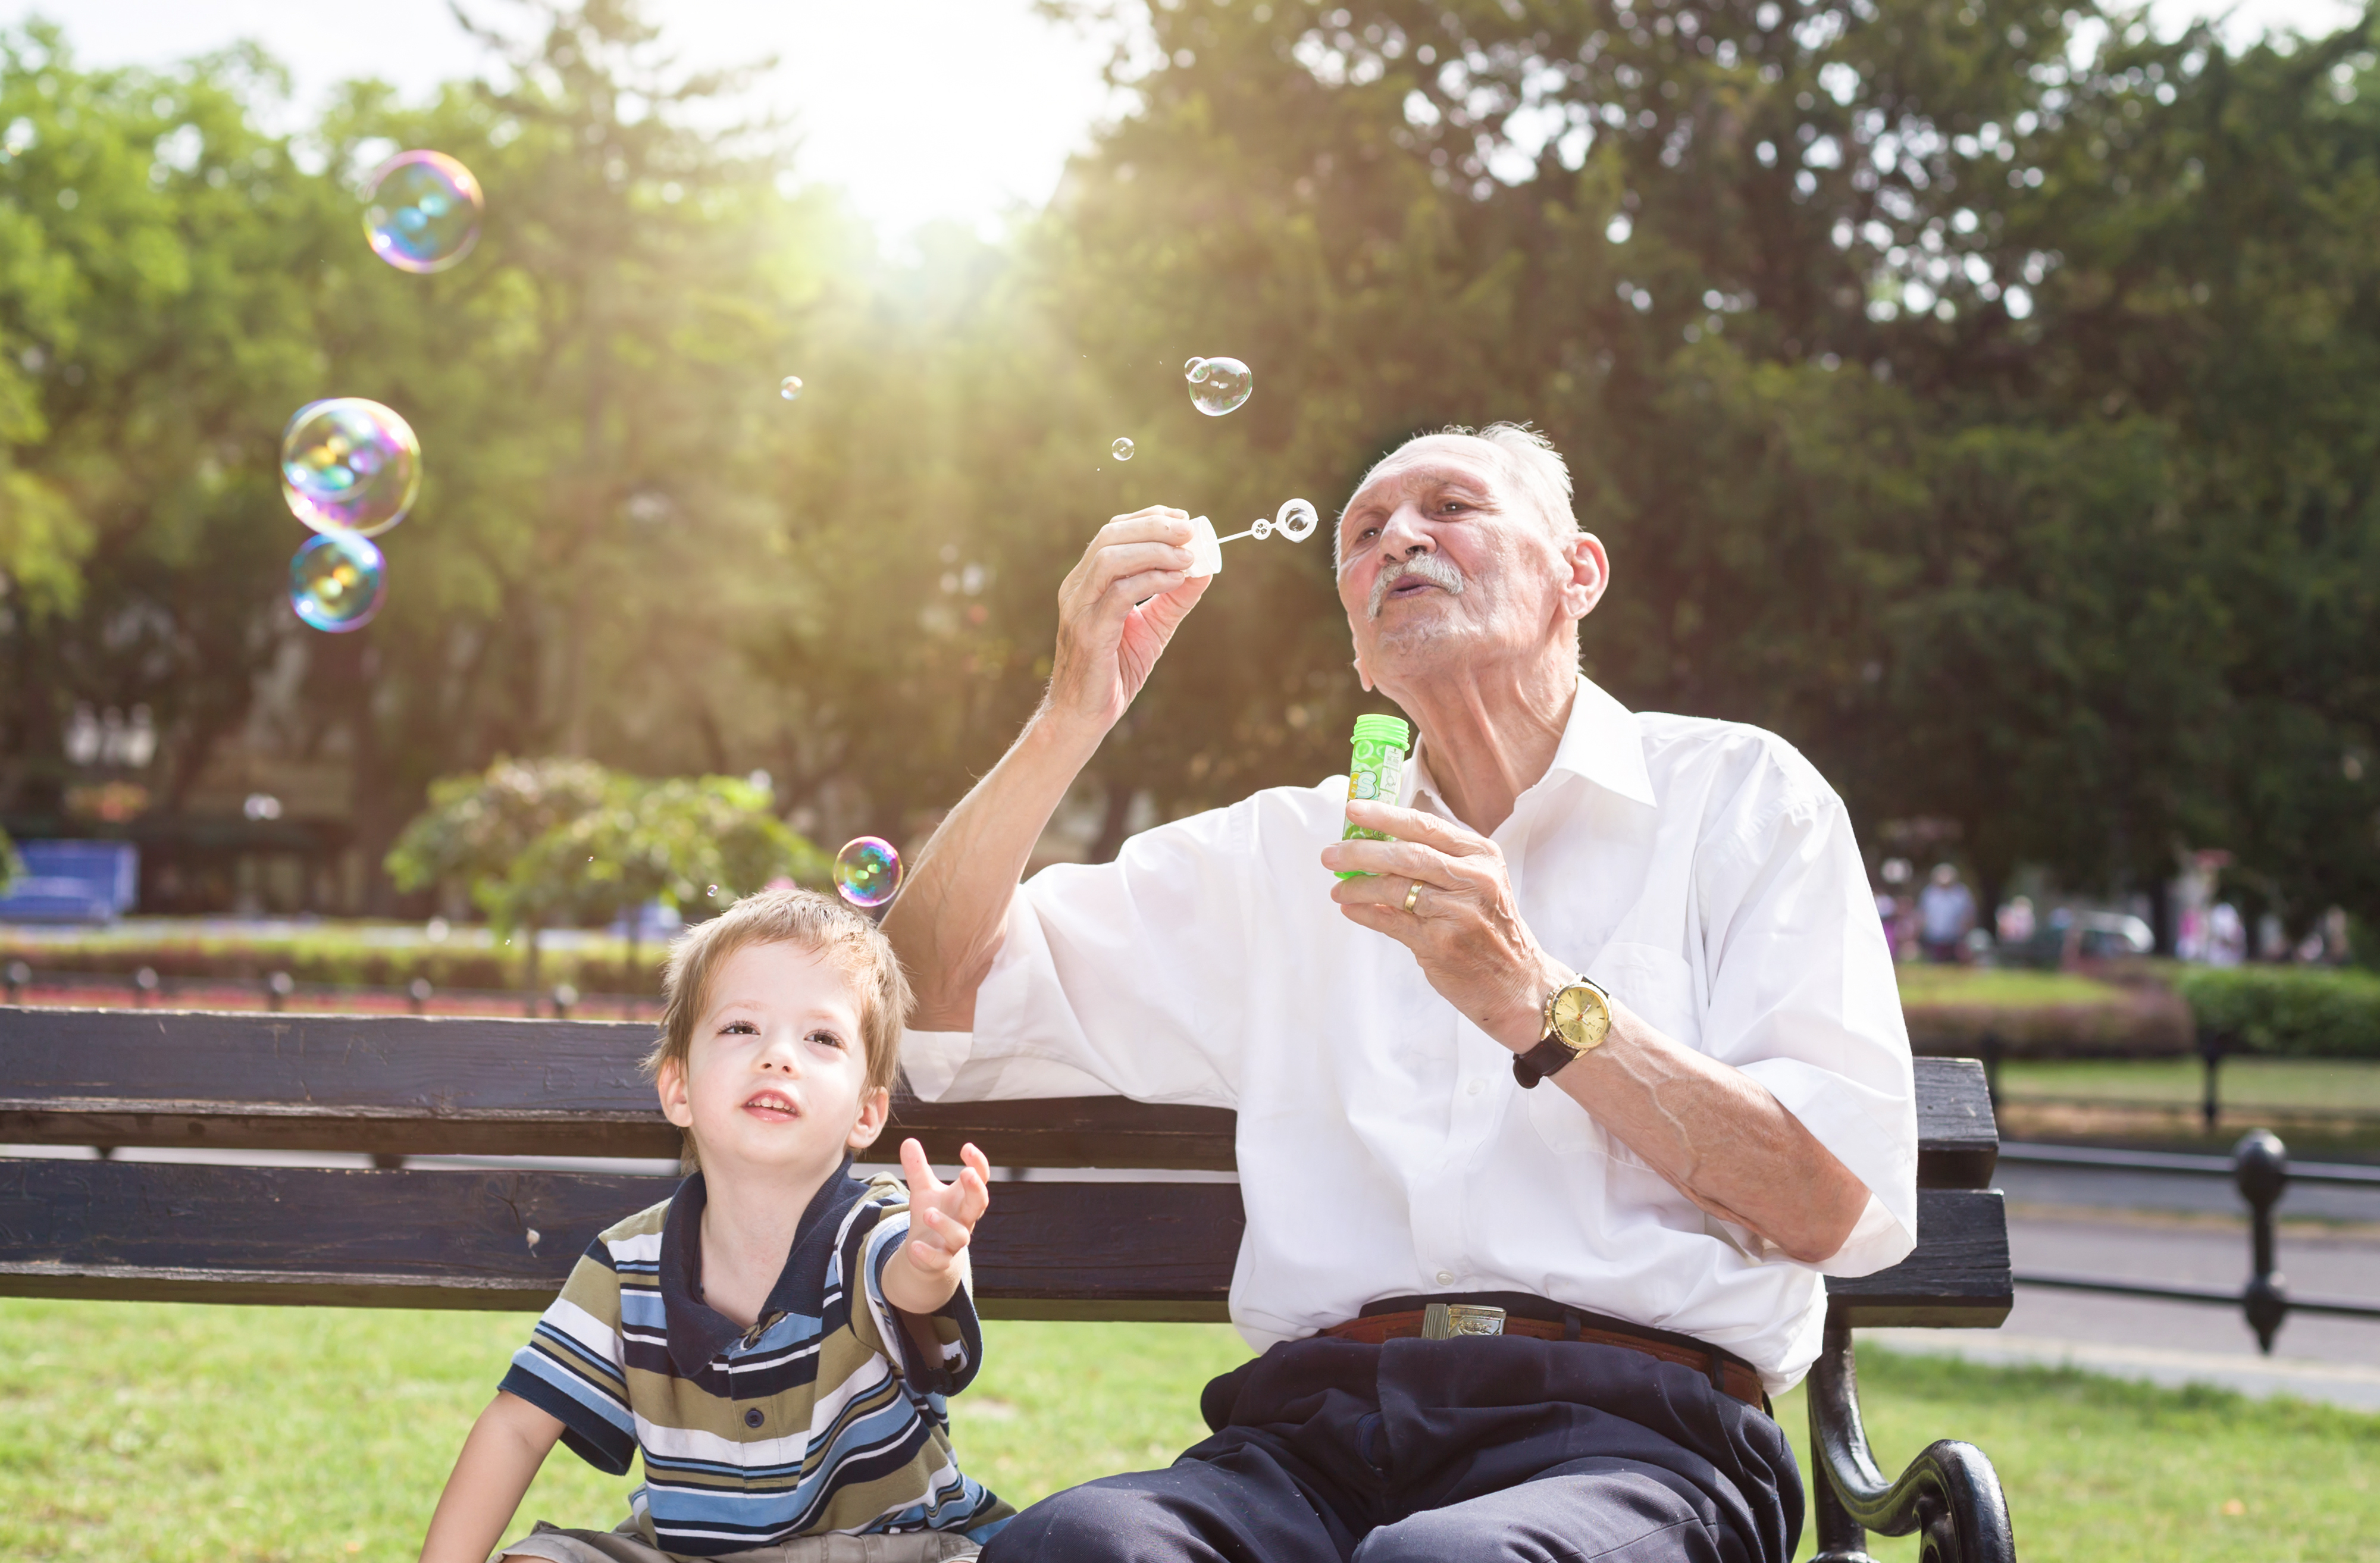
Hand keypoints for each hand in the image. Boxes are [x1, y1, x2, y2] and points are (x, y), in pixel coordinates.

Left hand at [880, 1138, 991, 1314]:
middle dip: (976, 1190)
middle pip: (979, 1205)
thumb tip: (908, 1140)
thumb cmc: (932, 1214)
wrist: (925, 1252)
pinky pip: (939, 1259)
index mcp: (963, 1198)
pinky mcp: (941, 1260)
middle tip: (967, 1173)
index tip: (966, 1147)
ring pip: (960, 1235)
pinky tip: (915, 1246)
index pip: (980, 1179)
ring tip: (929, 1212)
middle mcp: (964, 1219)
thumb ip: (917, 1169)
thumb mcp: (923, 1190)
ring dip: (945, 1224)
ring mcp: (954, 1242)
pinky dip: (928, 1254)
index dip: (978, 1164)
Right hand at [1045, 507, 1211, 737]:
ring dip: (1154, 550)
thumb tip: (1204, 569)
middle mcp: (1077, 588)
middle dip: (1154, 527)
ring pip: (1111, 557)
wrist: (1083, 716)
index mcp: (1086, 582)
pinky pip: (1120, 593)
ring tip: (1186, 558)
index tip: (1183, 520)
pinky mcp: (1089, 632)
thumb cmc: (1113, 672)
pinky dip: (1151, 580)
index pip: (1112, 532)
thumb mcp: (1152, 629)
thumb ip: (1174, 599)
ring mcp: (1079, 608)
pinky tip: (1175, 580)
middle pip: (1110, 535)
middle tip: (1189, 533)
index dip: (1148, 519)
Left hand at [1319, 799, 1568, 1052]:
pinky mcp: (1442, 944)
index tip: (1352, 810)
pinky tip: (1350, 909)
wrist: (1517, 982)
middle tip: (1330, 854)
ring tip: (1338, 889)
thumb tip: (1378, 841)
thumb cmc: (1490, 927)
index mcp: (1482, 855)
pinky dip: (1366, 913)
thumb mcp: (1480, 882)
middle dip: (1361, 852)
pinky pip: (1391, 921)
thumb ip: (1440, 859)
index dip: (1385, 815)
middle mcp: (1474, 879)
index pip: (1425, 826)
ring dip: (1359, 887)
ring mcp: (1458, 912)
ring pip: (1395, 888)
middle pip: (1406, 855)